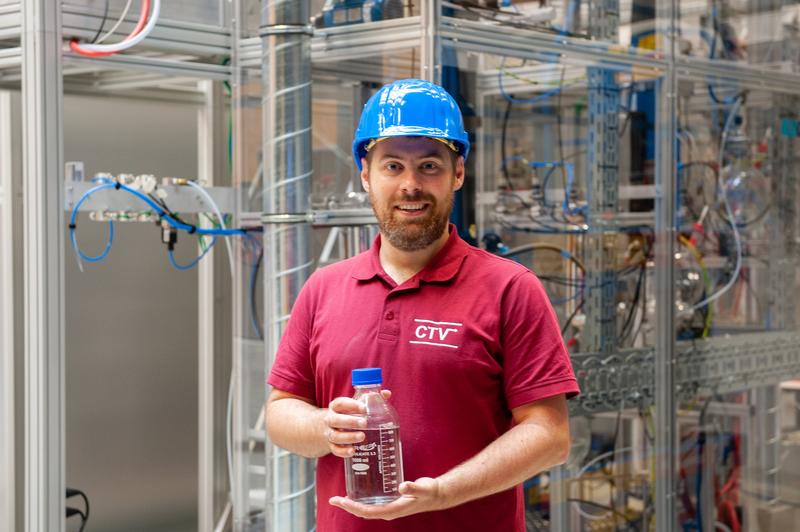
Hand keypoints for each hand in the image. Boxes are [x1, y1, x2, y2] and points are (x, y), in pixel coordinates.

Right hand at [323, 390, 390, 457]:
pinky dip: (343, 452)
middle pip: (336, 420)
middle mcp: (330, 419)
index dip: (351, 405)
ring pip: (335, 436)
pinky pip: (335, 450)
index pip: (340, 404)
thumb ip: (368, 399)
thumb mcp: (354, 405)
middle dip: (350, 422)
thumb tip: (387, 393)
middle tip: (364, 423)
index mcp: (336, 407)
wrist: (326, 428)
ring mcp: (329, 433)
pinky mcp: (331, 446)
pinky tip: (353, 451)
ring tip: (362, 437)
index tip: (364, 408)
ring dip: (348, 437)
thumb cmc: (346, 414)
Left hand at [329, 477, 445, 519]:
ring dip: (352, 504)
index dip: (352, 507)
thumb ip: (413, 487)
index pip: (367, 512)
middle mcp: (388, 511)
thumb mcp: (421, 488)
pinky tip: (357, 491)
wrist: (435, 494)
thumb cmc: (428, 491)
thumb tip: (401, 486)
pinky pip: (372, 503)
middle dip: (347, 506)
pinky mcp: (390, 501)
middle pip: (363, 512)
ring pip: (366, 509)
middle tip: (333, 500)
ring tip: (340, 498)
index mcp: (392, 510)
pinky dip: (362, 500)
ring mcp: (388, 507)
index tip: (340, 501)